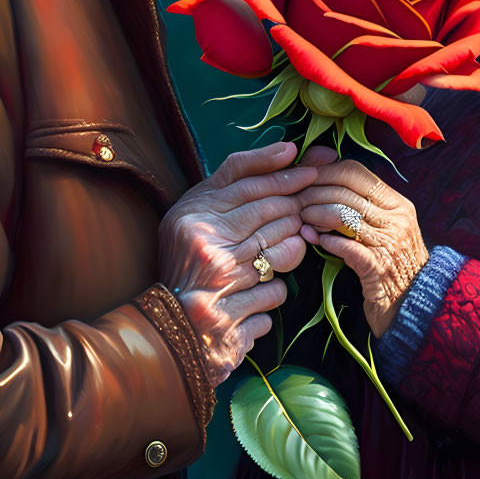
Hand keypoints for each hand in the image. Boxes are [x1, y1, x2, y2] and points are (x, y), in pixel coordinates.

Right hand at [159, 140, 322, 385]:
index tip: (311, 172)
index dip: (285, 178)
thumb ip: (236, 180)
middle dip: (293, 212)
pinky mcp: (234, 326)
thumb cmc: (187, 259)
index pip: (250, 189)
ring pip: (279, 258)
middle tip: (305, 211)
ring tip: (278, 252)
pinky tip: (257, 293)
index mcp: (192, 221)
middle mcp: (205, 253)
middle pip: (269, 218)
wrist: (168, 328)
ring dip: (288, 252)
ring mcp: (220, 291)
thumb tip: (288, 150)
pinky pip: (275, 296)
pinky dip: (272, 293)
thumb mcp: (197, 211)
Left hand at [298, 154, 428, 337]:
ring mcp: (391, 244)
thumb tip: (317, 170)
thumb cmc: (390, 263)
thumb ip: (355, 202)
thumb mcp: (380, 227)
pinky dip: (326, 241)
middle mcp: (397, 219)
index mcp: (397, 203)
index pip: (354, 171)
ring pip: (343, 215)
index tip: (300, 179)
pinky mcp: (380, 270)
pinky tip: (313, 240)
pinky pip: (347, 247)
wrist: (415, 309)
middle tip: (292, 201)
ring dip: (315, 215)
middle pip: (344, 191)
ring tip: (301, 221)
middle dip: (312, 193)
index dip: (323, 172)